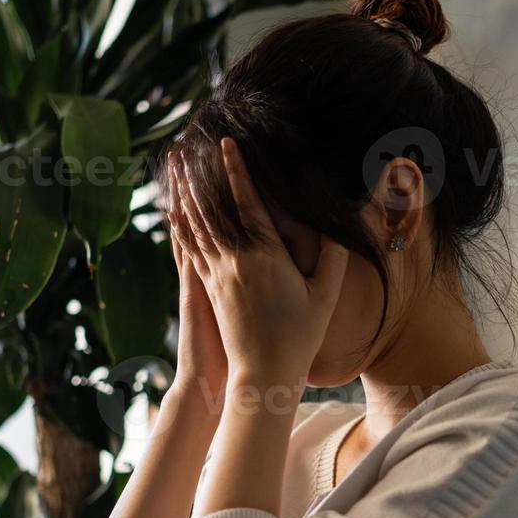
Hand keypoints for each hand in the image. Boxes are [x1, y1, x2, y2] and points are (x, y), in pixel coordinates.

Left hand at [169, 140, 347, 389]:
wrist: (265, 372)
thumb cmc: (301, 336)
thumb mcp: (327, 296)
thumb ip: (334, 257)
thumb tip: (343, 225)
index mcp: (267, 256)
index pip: (247, 203)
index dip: (236, 171)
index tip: (226, 145)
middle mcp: (236, 260)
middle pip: (212, 208)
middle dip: (198, 175)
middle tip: (184, 147)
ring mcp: (219, 274)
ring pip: (197, 225)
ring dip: (185, 194)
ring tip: (176, 169)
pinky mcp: (209, 289)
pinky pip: (192, 250)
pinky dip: (182, 228)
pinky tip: (174, 213)